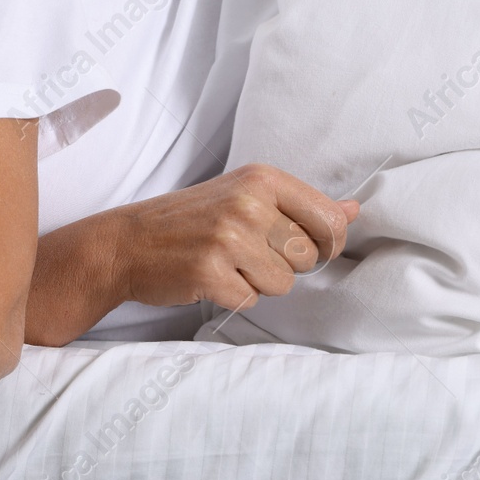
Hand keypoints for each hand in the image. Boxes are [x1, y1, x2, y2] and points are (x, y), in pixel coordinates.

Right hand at [106, 162, 358, 310]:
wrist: (126, 242)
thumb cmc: (189, 220)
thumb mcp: (244, 196)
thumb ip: (299, 205)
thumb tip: (354, 210)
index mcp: (261, 179)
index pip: (330, 220)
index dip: (326, 244)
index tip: (301, 246)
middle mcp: (247, 204)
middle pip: (307, 257)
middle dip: (282, 264)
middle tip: (244, 252)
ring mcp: (227, 238)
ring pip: (283, 284)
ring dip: (257, 283)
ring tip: (224, 263)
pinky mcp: (210, 272)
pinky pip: (251, 300)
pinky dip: (232, 296)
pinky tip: (208, 278)